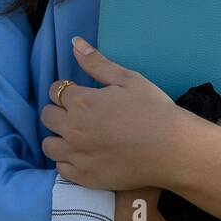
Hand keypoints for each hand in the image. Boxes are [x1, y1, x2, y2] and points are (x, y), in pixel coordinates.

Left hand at [40, 36, 179, 191]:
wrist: (173, 149)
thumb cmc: (153, 109)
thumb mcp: (127, 79)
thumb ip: (96, 63)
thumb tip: (74, 42)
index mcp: (81, 102)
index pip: (55, 91)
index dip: (66, 91)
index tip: (79, 96)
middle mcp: (73, 128)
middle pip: (48, 116)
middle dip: (59, 112)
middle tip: (80, 115)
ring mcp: (77, 155)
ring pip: (49, 144)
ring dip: (58, 137)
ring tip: (77, 137)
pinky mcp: (84, 177)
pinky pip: (61, 168)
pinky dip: (68, 161)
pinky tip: (84, 156)